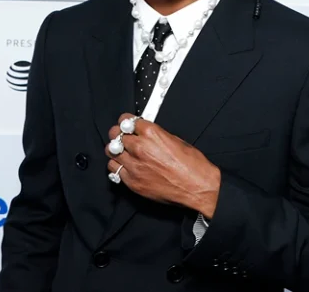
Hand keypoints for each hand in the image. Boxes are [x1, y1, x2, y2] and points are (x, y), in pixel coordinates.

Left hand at [105, 113, 220, 218]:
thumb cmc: (192, 165)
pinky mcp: (132, 182)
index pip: (126, 120)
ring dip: (116, 151)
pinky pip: (114, 170)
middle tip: (122, 138)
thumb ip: (156, 135)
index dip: (126, 122)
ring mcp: (134, 166)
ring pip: (110, 152)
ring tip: (123, 153)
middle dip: (118, 134)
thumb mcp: (176, 140)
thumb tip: (145, 133)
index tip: (126, 125)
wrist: (197, 187)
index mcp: (152, 134)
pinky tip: (126, 166)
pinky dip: (118, 167)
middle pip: (115, 134)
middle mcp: (140, 148)